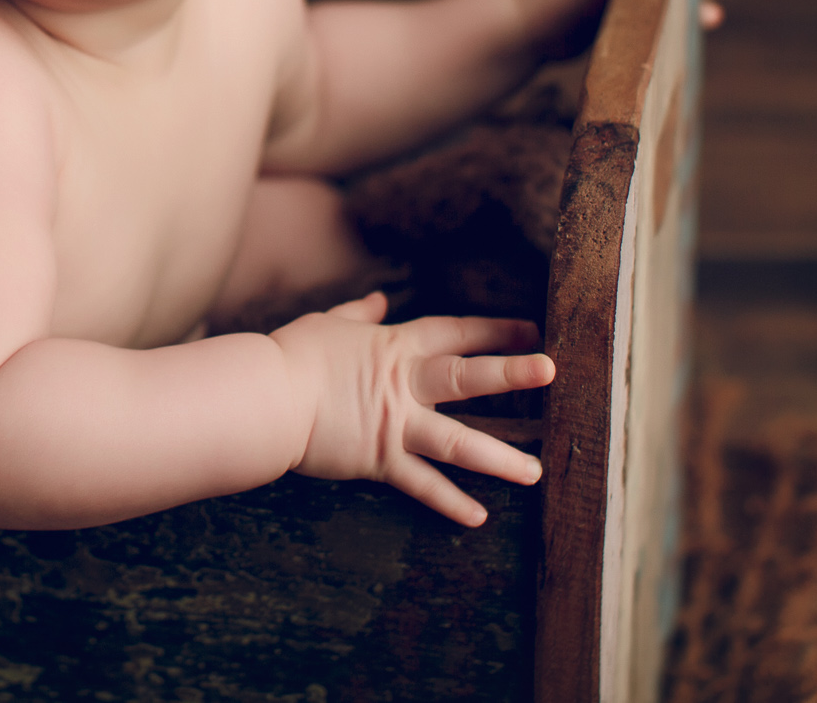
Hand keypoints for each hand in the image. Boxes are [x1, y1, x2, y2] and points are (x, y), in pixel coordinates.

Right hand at [272, 291, 554, 526]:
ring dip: (498, 457)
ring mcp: (394, 424)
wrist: (266, 396)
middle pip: (465, 377)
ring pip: (457, 441)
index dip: (492, 331)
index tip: (530, 330)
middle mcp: (403, 385)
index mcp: (394, 347)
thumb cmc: (291, 356)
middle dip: (510, 373)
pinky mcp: (378, 460)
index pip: (453, 333)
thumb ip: (357, 314)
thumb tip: (376, 300)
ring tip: (534, 472)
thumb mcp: (327, 324)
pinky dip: (448, 502)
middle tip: (551, 371)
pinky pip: (421, 485)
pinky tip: (477, 516)